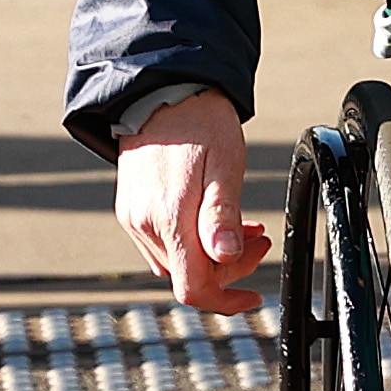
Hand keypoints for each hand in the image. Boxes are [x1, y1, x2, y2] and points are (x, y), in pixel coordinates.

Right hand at [117, 90, 268, 313]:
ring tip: (244, 227)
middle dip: (228, 269)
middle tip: (259, 238)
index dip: (226, 300)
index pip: (193, 287)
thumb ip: (222, 216)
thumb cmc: (200, 122)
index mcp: (168, 218)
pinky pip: (163, 242)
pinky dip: (192, 240)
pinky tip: (214, 219)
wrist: (162, 90)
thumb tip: (227, 258)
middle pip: (188, 276)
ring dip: (212, 255)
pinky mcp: (131, 208)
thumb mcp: (226, 165)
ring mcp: (134, 217)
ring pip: (177, 260)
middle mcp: (143, 224)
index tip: (253, 295)